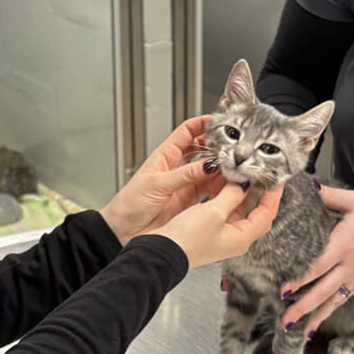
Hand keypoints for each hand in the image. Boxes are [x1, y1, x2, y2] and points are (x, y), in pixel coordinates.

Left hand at [99, 116, 224, 245]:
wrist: (123, 232)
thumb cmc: (129, 204)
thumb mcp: (157, 184)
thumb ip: (185, 175)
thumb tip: (208, 164)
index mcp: (164, 156)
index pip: (187, 131)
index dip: (202, 123)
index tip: (218, 121)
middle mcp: (177, 167)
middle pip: (202, 149)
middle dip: (217, 146)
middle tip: (230, 148)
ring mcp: (184, 183)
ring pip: (208, 170)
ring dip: (220, 168)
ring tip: (231, 167)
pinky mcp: (190, 200)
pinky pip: (209, 189)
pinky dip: (220, 186)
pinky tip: (227, 185)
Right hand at [152, 182, 283, 267]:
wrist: (161, 252)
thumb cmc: (186, 240)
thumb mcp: (214, 212)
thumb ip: (231, 195)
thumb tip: (242, 184)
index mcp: (242, 238)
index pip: (267, 214)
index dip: (273, 196)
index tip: (275, 180)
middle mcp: (234, 238)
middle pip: (254, 212)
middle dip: (257, 192)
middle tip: (258, 175)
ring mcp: (220, 235)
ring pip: (237, 210)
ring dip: (238, 192)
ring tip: (238, 175)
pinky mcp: (207, 231)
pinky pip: (222, 211)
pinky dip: (224, 196)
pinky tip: (219, 185)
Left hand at [279, 185, 353, 336]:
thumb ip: (328, 196)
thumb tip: (305, 187)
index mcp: (344, 243)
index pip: (318, 264)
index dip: (300, 279)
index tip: (283, 289)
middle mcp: (349, 264)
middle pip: (322, 289)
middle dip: (302, 306)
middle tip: (283, 319)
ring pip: (330, 300)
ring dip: (311, 315)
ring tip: (293, 329)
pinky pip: (340, 300)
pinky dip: (326, 313)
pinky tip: (313, 326)